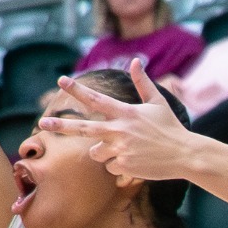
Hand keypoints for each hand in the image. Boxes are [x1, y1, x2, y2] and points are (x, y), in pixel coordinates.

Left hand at [38, 59, 201, 182]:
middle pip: (84, 128)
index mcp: (126, 113)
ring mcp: (121, 149)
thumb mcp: (158, 102)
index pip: (96, 100)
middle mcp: (120, 130)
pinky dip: (120, 165)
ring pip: (96, 152)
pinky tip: (137, 162)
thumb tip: (134, 61)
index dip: (77, 90)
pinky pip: (110, 167)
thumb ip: (142, 83)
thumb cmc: (170, 128)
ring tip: (128, 150)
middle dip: (61, 126)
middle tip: (42, 123)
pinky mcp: (124, 166)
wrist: (186, 154)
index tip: (61, 81)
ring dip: (105, 152)